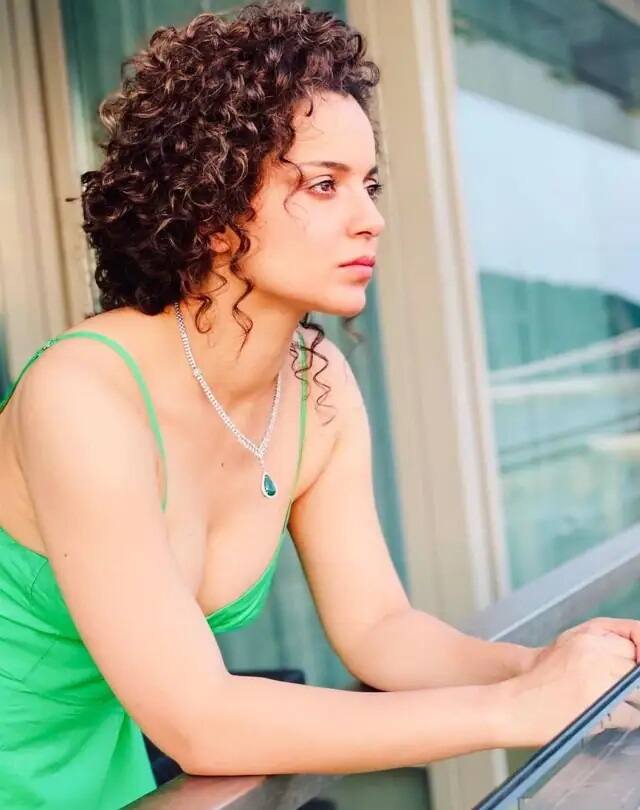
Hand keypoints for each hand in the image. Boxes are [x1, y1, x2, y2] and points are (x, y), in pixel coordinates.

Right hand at [500, 618, 639, 746]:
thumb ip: (602, 641)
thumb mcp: (568, 643)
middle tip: (617, 688)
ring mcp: (600, 677)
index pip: (636, 634)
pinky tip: (609, 717)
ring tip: (612, 703)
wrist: (518, 703)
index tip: (636, 662)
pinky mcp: (603, 704)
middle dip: (631, 678)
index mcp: (589, 634)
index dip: (638, 650)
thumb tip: (634, 651)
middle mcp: (596, 650)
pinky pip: (633, 714)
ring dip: (631, 699)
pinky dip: (626, 719)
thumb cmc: (540, 677)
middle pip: (636, 664)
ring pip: (638, 689)